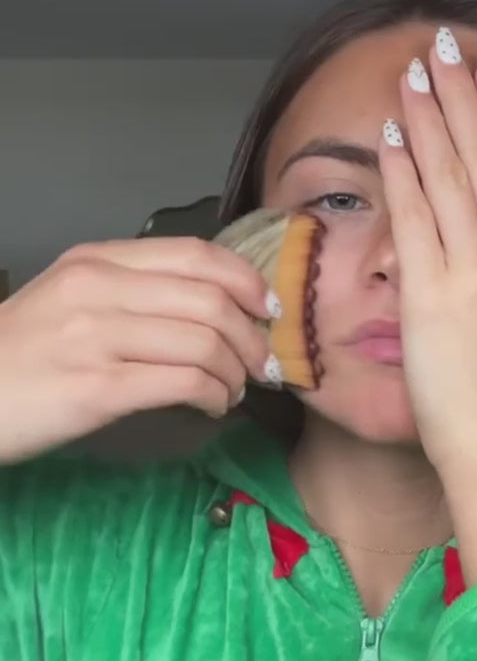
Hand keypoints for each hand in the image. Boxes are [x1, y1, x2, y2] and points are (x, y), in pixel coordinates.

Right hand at [0, 237, 276, 464]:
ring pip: (205, 342)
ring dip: (236, 372)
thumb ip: (130, 291)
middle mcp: (99, 289)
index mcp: (97, 260)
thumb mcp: (68, 298)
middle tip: (260, 363)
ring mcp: (97, 338)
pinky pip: (184, 382)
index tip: (267, 308)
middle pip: (211, 300)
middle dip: (252, 336)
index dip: (246, 280)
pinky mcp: (97, 389)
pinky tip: (212, 406)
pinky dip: (214, 396)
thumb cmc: (20, 356)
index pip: (196, 255)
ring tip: (234, 390)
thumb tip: (209, 307)